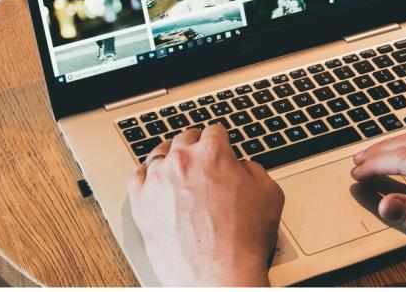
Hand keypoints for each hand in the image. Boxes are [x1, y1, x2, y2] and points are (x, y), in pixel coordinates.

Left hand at [128, 124, 283, 285]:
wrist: (221, 275)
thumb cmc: (243, 240)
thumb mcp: (269, 193)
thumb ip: (254, 170)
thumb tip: (243, 167)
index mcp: (213, 153)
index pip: (214, 131)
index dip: (219, 138)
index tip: (218, 143)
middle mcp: (183, 161)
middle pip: (185, 138)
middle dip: (195, 145)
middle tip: (199, 156)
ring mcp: (158, 181)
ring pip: (159, 154)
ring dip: (169, 156)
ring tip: (175, 165)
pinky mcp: (141, 203)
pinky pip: (136, 177)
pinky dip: (145, 175)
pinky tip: (152, 178)